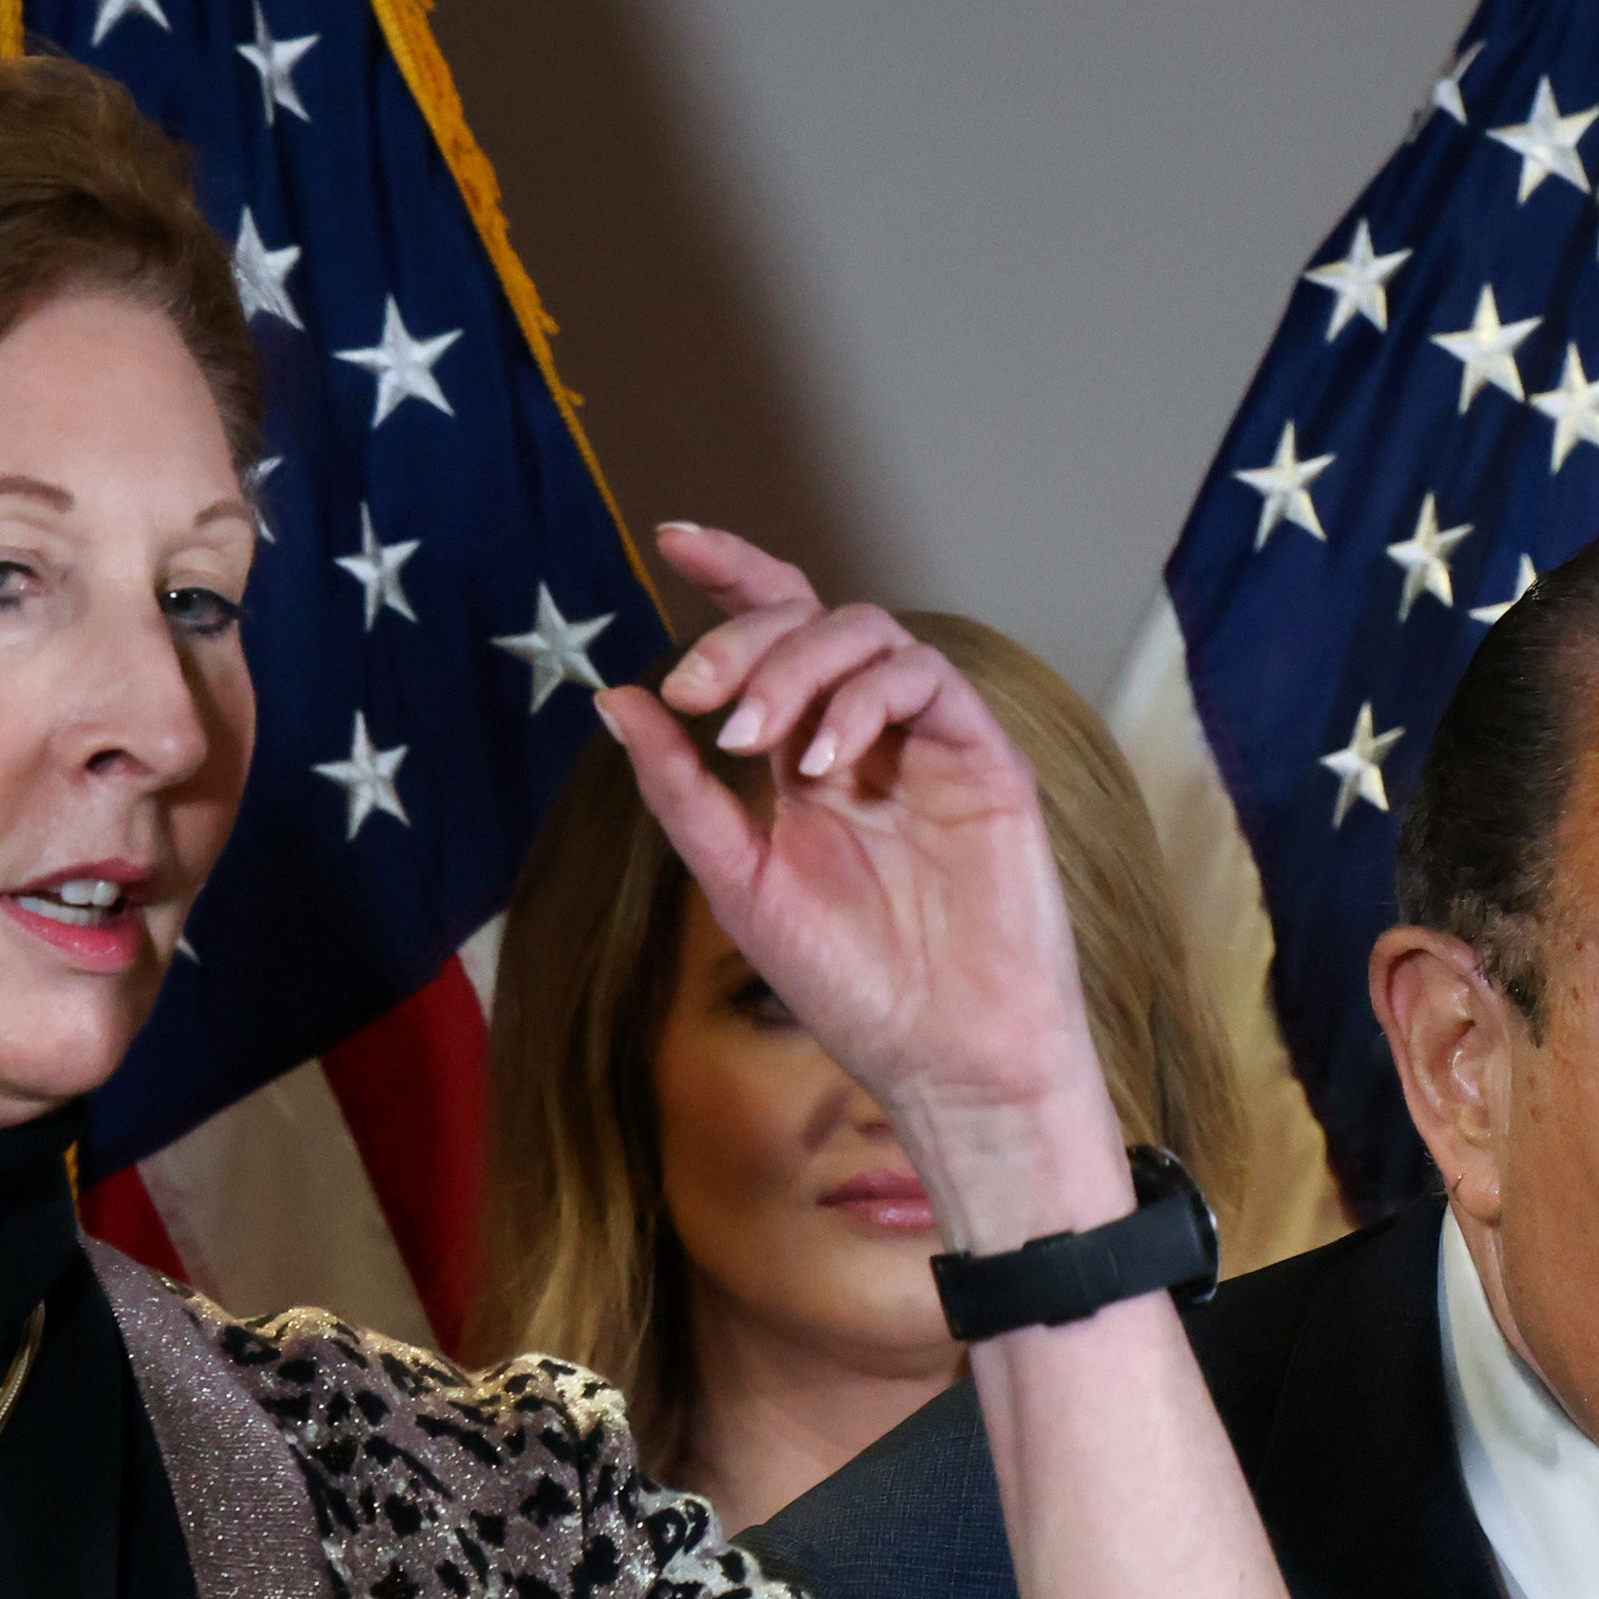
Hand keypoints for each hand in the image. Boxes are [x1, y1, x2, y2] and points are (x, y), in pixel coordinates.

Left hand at [595, 522, 1117, 1225]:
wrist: (945, 1055)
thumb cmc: (851, 985)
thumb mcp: (737, 881)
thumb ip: (681, 792)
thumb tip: (615, 700)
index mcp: (805, 759)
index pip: (773, 635)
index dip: (729, 577)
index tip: (670, 542)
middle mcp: (867, 737)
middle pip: (810, 621)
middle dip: (744, 640)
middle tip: (700, 696)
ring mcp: (928, 743)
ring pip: (866, 635)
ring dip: (796, 669)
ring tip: (759, 743)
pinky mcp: (983, 759)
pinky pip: (924, 678)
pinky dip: (863, 699)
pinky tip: (824, 762)